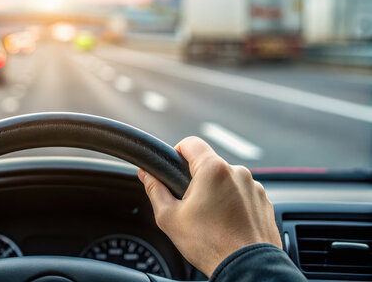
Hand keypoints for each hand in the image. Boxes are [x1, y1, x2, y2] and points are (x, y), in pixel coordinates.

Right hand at [138, 136, 280, 276]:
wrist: (247, 267)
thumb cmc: (209, 244)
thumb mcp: (170, 217)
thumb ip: (155, 190)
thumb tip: (146, 175)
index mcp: (213, 170)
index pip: (191, 143)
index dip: (177, 152)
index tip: (173, 168)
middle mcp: (238, 172)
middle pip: (210, 164)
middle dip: (197, 179)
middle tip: (189, 205)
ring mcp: (255, 187)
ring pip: (227, 180)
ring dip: (217, 192)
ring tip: (211, 219)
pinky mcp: (264, 201)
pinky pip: (243, 194)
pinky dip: (234, 204)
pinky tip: (227, 224)